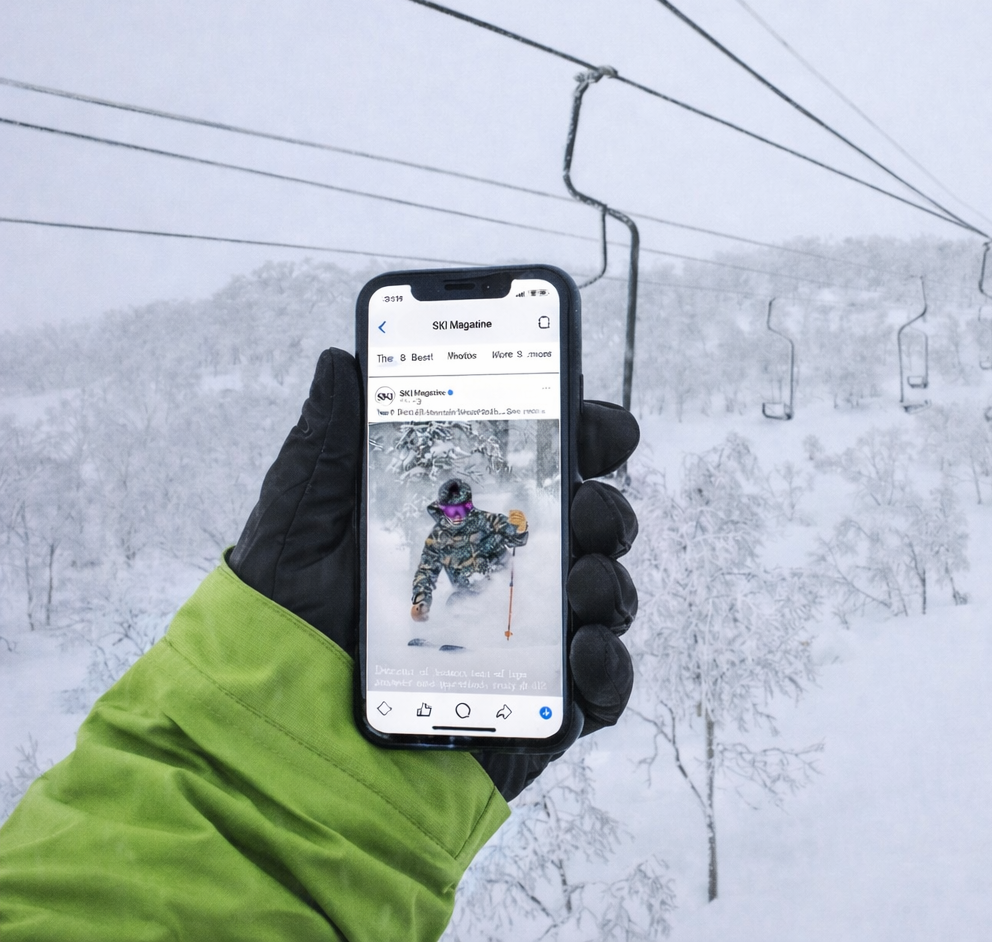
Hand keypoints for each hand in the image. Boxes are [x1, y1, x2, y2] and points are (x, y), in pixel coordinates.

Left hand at [229, 349, 641, 800]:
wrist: (272, 741)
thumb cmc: (282, 627)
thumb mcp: (299, 524)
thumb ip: (328, 444)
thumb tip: (343, 359)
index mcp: (465, 522)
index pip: (544, 467)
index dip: (583, 434)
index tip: (594, 421)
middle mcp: (506, 576)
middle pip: (589, 525)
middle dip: (603, 504)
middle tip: (580, 502)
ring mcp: (528, 642)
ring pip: (605, 595)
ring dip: (609, 577)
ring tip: (578, 579)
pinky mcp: (539, 711)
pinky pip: (601, 689)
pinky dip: (608, 665)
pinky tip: (582, 648)